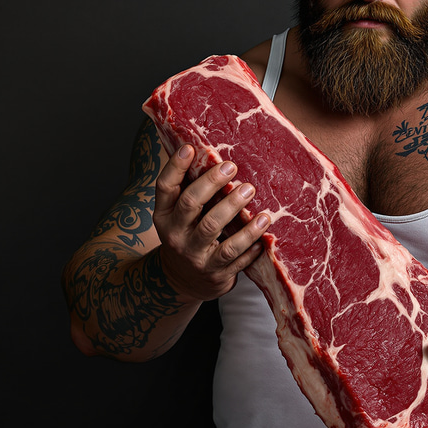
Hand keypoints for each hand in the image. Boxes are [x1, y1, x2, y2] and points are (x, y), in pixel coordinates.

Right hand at [153, 144, 271, 301]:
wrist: (183, 282)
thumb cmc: (187, 234)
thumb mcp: (176, 214)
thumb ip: (187, 187)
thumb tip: (201, 145)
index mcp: (164, 215)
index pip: (164, 187)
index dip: (176, 167)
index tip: (190, 148)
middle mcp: (176, 234)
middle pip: (191, 203)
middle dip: (211, 182)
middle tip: (231, 166)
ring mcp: (195, 255)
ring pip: (214, 228)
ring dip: (234, 207)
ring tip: (250, 190)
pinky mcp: (216, 272)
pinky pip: (235, 255)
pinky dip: (250, 240)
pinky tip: (263, 226)